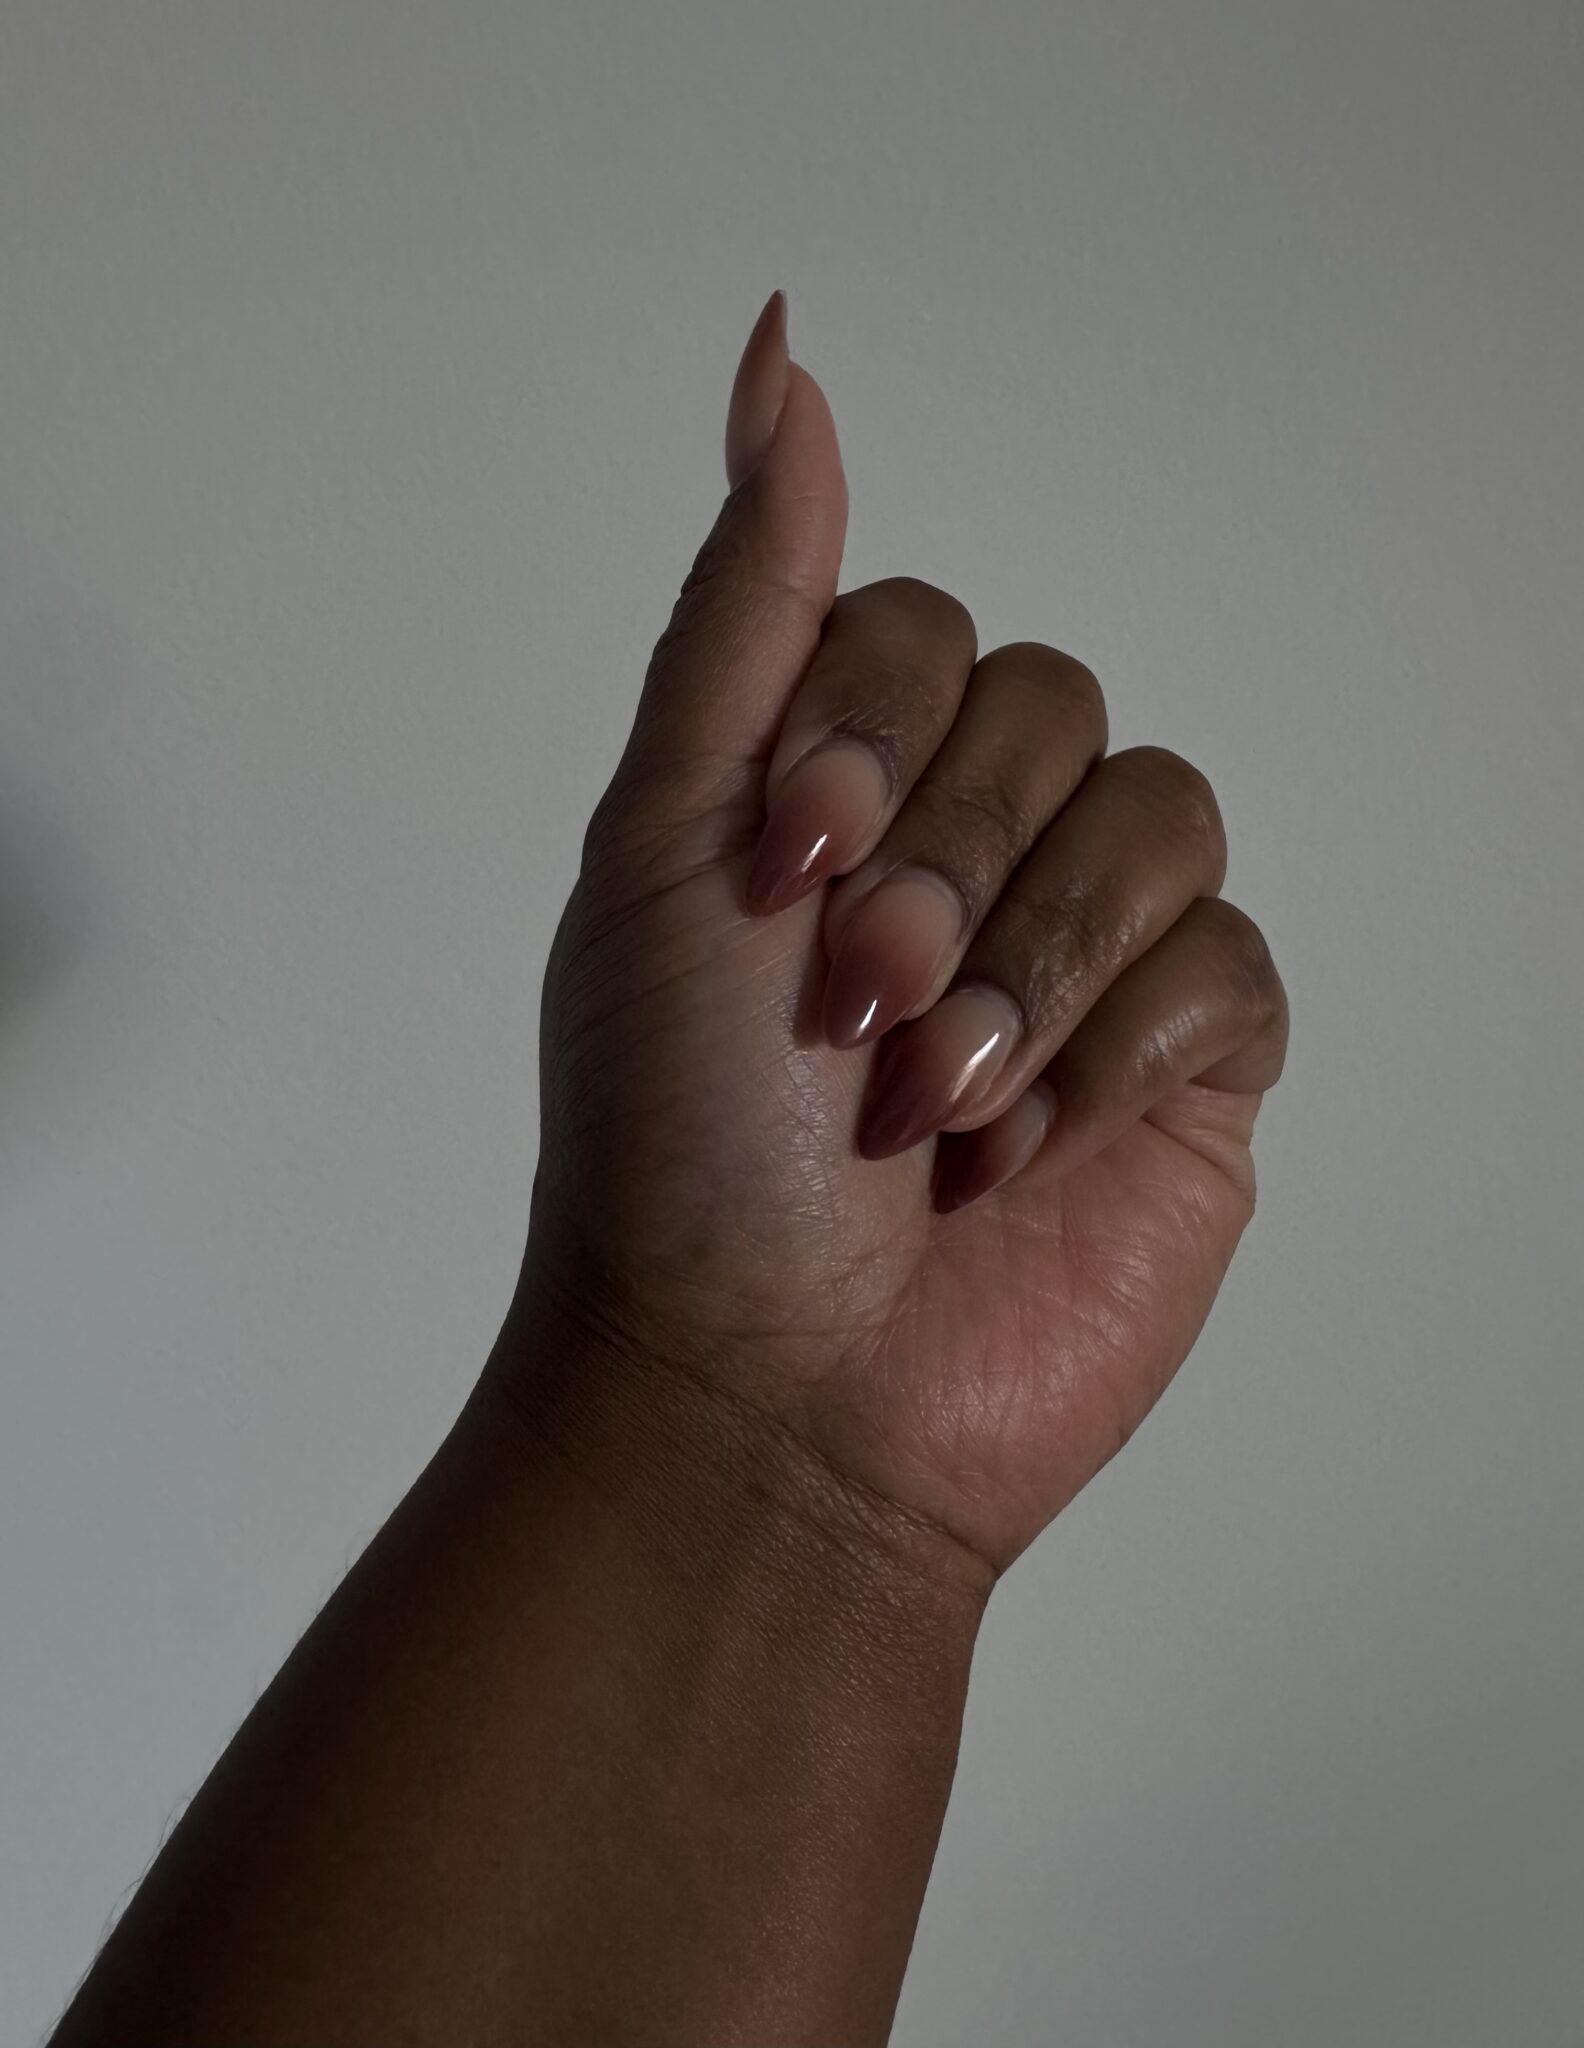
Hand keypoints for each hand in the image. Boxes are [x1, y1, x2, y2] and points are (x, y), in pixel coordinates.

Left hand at [513, 291, 1288, 1580]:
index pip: (922, 622)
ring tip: (934, 1102)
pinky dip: (1122, 1050)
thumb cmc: (679, 1142)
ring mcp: (1090, 955)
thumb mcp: (664, 841)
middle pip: (1050, 702)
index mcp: (841, 789)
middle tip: (856, 1015)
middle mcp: (972, 848)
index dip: (873, 727)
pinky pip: (1233, 961)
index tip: (785, 872)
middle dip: (949, 864)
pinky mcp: (1189, 1067)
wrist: (767, 1397)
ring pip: (1161, 810)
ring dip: (1035, 960)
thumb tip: (779, 360)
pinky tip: (1032, 1149)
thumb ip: (743, 610)